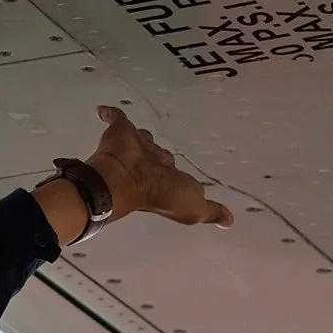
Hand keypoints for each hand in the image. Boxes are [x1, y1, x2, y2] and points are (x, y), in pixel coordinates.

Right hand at [87, 105, 231, 226]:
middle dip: (155, 153)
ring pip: (141, 138)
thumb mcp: (196, 208)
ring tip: (136, 133)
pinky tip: (104, 111)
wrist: (129, 180)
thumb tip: (228, 221)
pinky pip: (116, 118)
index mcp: (166, 179)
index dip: (175, 174)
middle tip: (154, 151)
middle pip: (156, 153)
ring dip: (138, 136)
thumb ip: (212, 210)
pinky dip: (110, 114)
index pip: (173, 173)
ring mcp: (135, 147)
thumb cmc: (160, 194)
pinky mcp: (120, 132)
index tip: (176, 174)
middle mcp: (150, 163)